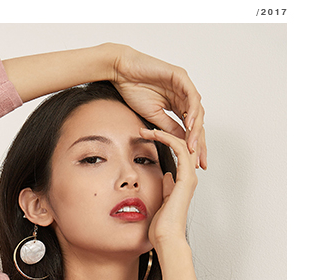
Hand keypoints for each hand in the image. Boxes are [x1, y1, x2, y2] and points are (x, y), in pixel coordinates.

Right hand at [110, 44, 206, 169]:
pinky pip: (192, 97)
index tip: (194, 163)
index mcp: (177, 105)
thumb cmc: (134, 90)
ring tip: (192, 147)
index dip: (193, 146)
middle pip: (198, 122)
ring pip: (197, 112)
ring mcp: (184, 86)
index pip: (190, 129)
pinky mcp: (181, 77)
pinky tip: (190, 125)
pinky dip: (192, 112)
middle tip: (199, 161)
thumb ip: (169, 128)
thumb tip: (181, 142)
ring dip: (196, 131)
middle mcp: (184, 96)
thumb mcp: (154, 116)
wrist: (123, 72)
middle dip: (200, 143)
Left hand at [141, 127, 198, 248]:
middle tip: (145, 128)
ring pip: (182, 143)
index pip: (177, 155)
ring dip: (163, 133)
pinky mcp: (186, 177)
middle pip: (182, 146)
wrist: (166, 239)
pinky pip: (179, 149)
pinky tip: (154, 134)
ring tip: (146, 129)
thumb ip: (166, 188)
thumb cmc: (161, 228)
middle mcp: (188, 177)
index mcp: (182, 183)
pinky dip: (167, 138)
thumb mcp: (161, 202)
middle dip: (164, 134)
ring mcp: (189, 177)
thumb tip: (166, 177)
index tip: (145, 139)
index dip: (163, 143)